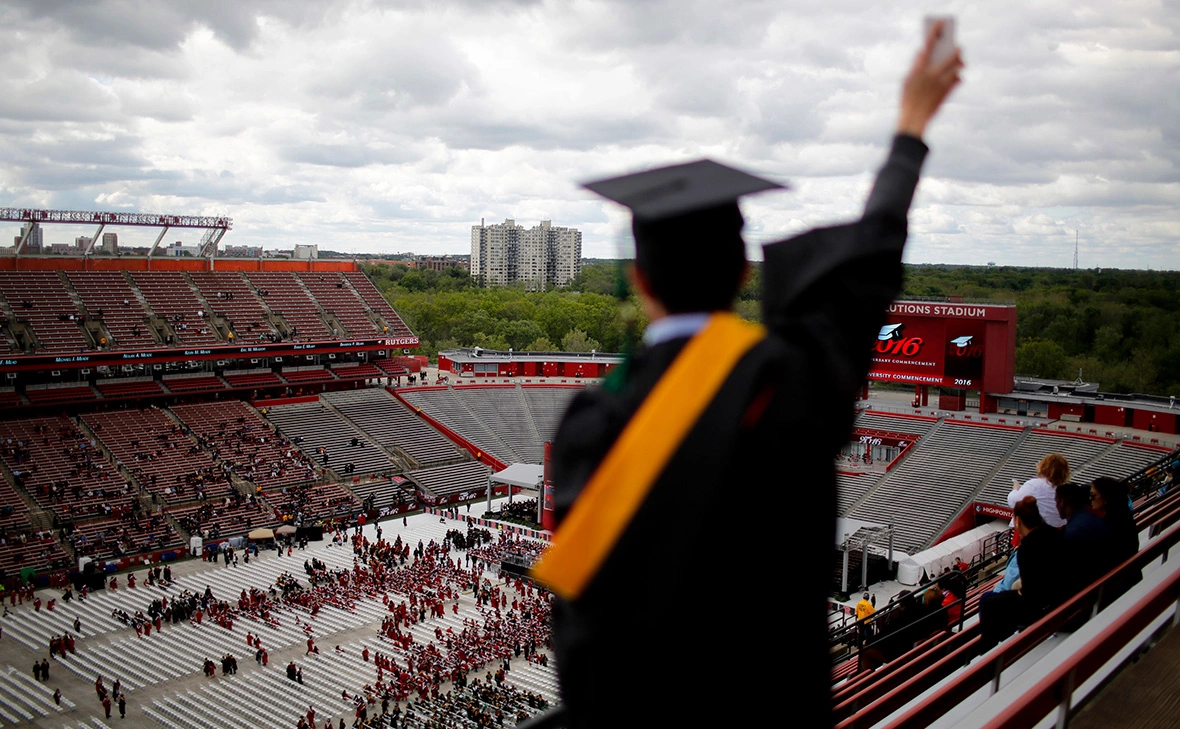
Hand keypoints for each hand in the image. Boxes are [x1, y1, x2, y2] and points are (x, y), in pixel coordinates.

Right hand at [897, 20, 963, 138]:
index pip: (928, 45)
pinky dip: (957, 77)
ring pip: (957, 67)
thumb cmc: (908, 100)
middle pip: (950, 56)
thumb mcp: (906, 81)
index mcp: (919, 69)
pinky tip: (957, 76)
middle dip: (956, 50)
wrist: (914, 119)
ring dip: (959, 63)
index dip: (934, 32)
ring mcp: (941, 83)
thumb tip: (922, 51)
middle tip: (958, 47)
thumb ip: (915, 65)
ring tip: (960, 61)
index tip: (940, 23)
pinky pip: (957, 80)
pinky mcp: (947, 92)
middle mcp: (932, 74)